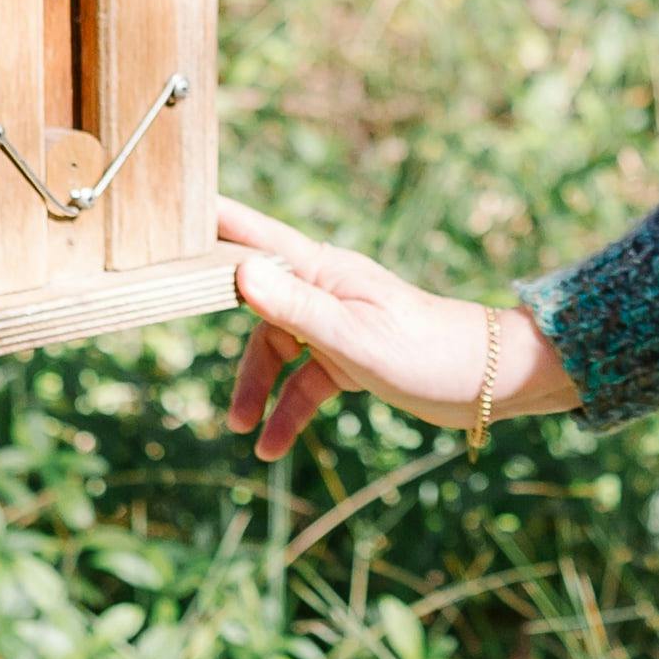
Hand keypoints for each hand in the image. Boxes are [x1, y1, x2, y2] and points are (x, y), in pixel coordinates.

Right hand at [217, 198, 581, 460]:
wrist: (488, 381)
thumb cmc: (428, 351)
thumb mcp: (354, 337)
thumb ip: (295, 308)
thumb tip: (239, 269)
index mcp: (325, 271)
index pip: (255, 237)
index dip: (213, 223)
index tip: (170, 211)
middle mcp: (326, 290)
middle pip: (255, 305)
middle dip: (224, 335)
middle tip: (185, 344)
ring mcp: (337, 323)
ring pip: (276, 350)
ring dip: (257, 388)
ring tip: (242, 431)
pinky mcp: (351, 355)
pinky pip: (305, 380)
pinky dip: (287, 410)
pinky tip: (272, 446)